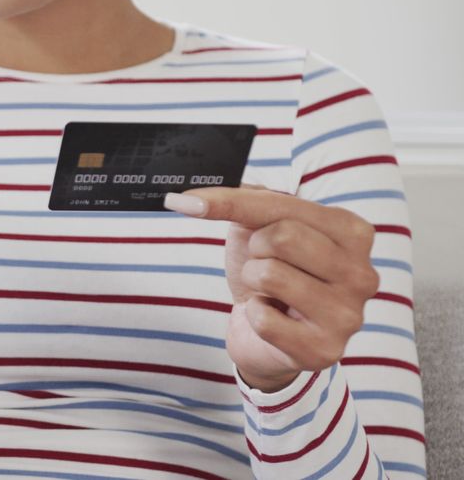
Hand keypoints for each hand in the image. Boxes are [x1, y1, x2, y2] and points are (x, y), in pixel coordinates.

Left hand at [164, 186, 378, 392]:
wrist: (265, 335)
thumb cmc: (269, 274)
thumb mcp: (257, 228)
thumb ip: (239, 203)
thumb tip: (186, 198)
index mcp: (353, 232)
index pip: (282, 204)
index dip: (229, 202)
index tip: (189, 201)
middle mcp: (362, 273)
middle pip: (281, 236)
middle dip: (254, 251)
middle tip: (263, 265)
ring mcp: (348, 315)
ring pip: (270, 275)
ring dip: (253, 282)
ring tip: (268, 292)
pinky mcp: (324, 350)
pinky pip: (263, 319)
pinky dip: (253, 316)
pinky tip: (271, 319)